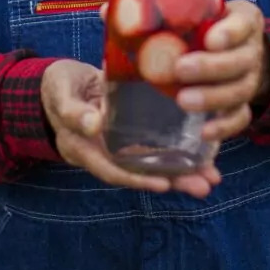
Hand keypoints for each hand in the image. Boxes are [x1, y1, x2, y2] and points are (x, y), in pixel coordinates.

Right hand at [40, 58, 221, 197]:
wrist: (59, 83)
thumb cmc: (58, 88)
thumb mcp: (61, 94)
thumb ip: (74, 111)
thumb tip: (94, 125)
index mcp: (85, 148)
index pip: (113, 169)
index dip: (138, 178)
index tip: (165, 185)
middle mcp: (105, 153)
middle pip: (139, 173)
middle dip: (173, 181)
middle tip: (204, 186)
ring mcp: (119, 144)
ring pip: (151, 162)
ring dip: (182, 171)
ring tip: (211, 177)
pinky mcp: (131, 130)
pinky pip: (154, 145)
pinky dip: (177, 150)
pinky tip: (203, 152)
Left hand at [173, 0, 269, 142]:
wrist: (239, 48)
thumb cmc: (208, 24)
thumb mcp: (197, 8)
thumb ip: (159, 8)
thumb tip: (105, 12)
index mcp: (243, 19)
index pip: (243, 23)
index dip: (230, 32)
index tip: (210, 39)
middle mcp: (252, 49)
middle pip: (240, 61)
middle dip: (211, 67)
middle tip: (180, 69)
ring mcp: (251, 78)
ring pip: (240, 91)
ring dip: (213, 98)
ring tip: (182, 100)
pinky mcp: (245, 103)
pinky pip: (241, 117)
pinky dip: (225, 127)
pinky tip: (204, 132)